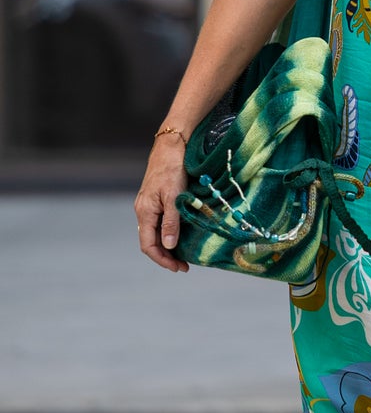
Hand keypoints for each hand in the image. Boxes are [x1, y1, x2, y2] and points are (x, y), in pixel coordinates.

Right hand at [135, 134, 189, 273]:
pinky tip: (181, 235)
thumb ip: (171, 222)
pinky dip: (169, 233)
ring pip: (155, 232)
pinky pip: (159, 222)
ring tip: (185, 254)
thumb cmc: (173, 168)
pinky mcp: (156, 198)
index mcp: (144, 211)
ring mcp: (149, 204)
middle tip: (185, 266)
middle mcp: (143, 210)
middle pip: (151, 241)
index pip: (148, 245)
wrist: (171, 144)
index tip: (178, 268)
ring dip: (168, 246)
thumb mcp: (174, 196)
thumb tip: (169, 246)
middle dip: (166, 256)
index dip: (162, 259)